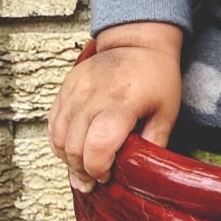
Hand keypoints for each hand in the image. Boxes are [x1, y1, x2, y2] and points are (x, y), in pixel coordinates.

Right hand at [48, 21, 182, 193]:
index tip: (108, 175)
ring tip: (82, 169)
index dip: (99, 168)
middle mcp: (93, 96)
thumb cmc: (156, 75)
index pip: (98, 146)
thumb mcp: (167, 111)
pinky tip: (72, 150)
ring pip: (58, 136)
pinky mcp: (66, 87)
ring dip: (67, 158)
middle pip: (74, 146)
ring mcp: (76, 90)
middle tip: (95, 180)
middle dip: (82, 170)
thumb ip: (154, 143)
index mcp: (121, 103)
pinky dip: (58, 141)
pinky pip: (52, 121)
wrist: (137, 41)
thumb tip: (143, 173)